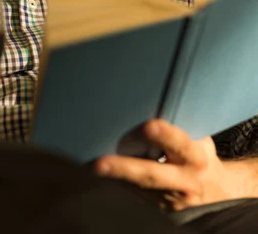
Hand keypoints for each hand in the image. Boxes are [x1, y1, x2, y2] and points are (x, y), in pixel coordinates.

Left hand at [94, 119, 240, 211]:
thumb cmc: (201, 154)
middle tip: (100, 163)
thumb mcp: (200, 139)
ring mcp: (173, 200)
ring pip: (139, 187)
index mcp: (196, 157)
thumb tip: (152, 103)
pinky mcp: (162, 209)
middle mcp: (186, 181)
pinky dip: (121, 181)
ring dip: (116, 176)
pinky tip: (106, 172)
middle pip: (151, 175)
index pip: (180, 144)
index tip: (148, 126)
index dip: (165, 135)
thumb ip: (181, 126)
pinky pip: (137, 194)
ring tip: (94, 166)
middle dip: (124, 169)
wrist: (219, 191)